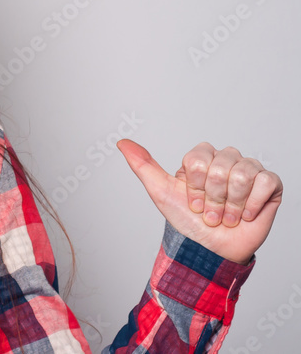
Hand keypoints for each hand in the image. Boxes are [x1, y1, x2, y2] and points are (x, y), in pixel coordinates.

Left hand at [117, 140, 280, 263]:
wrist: (211, 250)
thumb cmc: (187, 221)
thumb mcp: (160, 192)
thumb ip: (142, 165)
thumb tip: (122, 142)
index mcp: (202, 159)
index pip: (199, 158)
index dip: (195, 185)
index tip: (193, 202)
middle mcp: (226, 160)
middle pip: (221, 167)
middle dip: (213, 198)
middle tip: (210, 214)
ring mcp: (249, 171)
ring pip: (243, 174)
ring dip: (231, 204)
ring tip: (226, 217)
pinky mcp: (270, 185)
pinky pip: (266, 181)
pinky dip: (253, 203)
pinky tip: (246, 214)